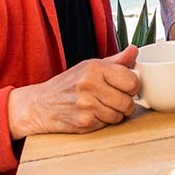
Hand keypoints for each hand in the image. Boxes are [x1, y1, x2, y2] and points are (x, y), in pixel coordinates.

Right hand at [7, 47, 139, 138]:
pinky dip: (103, 122)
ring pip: (119, 115)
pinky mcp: (83, 122)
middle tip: (114, 99)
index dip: (132, 86)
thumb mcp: (90, 66)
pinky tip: (92, 114)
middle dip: (125, 103)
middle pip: (128, 101)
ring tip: (102, 107)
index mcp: (95, 67)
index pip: (132, 80)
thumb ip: (116, 61)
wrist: (40, 104)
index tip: (125, 87)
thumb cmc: (68, 84)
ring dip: (115, 114)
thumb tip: (134, 50)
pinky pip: (107, 124)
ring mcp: (86, 104)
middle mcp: (90, 84)